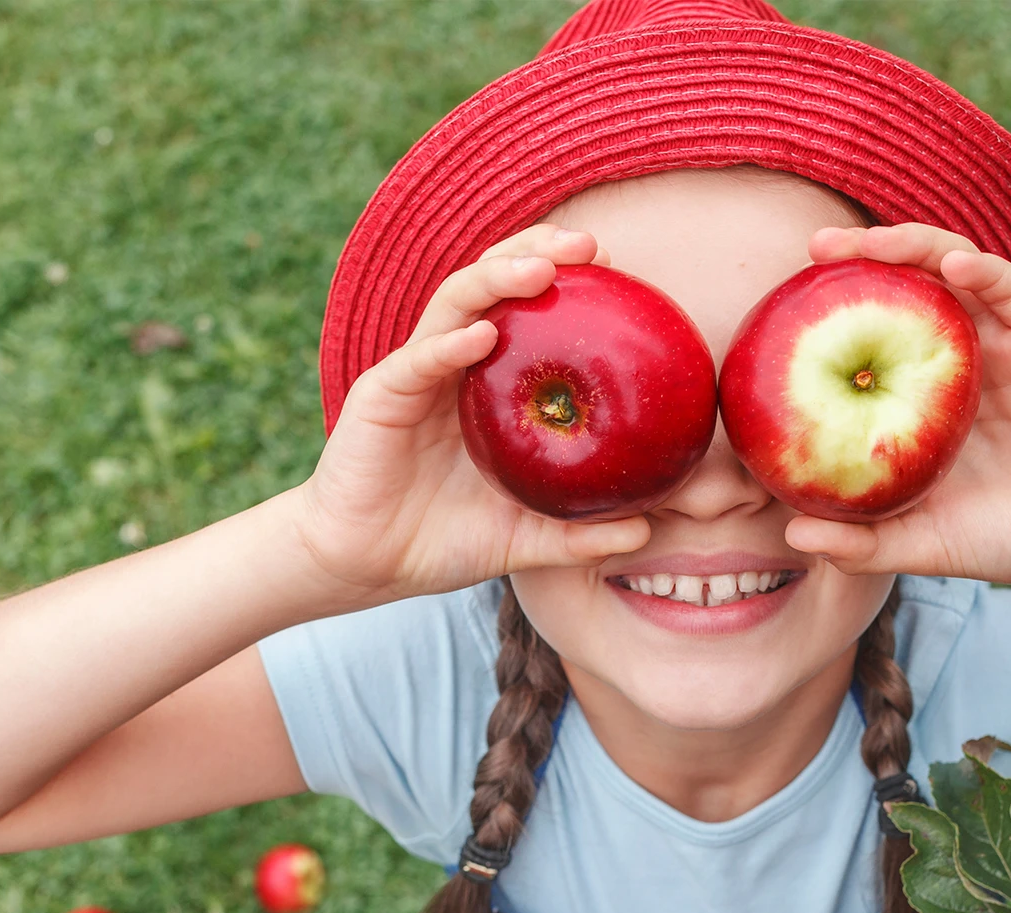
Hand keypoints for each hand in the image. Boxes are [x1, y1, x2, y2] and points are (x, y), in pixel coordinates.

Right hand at [295, 225, 650, 603]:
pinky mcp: (381, 398)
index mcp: (486, 382)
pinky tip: (481, 336)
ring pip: (454, 303)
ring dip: (496, 277)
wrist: (365, 567)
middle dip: (537, 250)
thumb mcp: (523, 539)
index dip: (565, 278)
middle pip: (492, 283)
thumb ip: (578, 533)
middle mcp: (451, 363)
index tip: (619, 272)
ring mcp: (414, 374)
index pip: (524, 307)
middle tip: (590, 246)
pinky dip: (449, 345)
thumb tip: (645, 532)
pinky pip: (416, 362)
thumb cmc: (441, 540)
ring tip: (541, 269)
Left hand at [784, 224, 1010, 594]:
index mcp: (923, 395)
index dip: (827, 315)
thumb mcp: (923, 543)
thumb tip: (791, 538)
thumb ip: (861, 543)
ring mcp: (1002, 340)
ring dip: (909, 244)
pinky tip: (951, 261)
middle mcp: (958, 357)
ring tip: (867, 241)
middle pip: (903, 288)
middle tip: (812, 248)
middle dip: (858, 257)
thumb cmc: (1009, 538)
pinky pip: (1009, 286)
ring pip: (951, 269)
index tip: (774, 310)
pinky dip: (979, 267)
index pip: (868, 337)